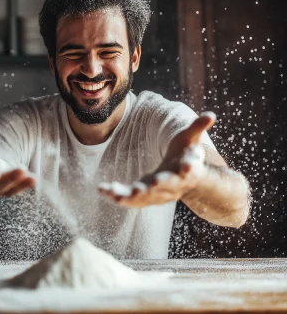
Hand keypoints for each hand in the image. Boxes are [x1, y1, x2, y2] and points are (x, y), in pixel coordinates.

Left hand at [98, 112, 215, 207]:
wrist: (186, 181)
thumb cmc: (186, 156)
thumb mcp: (192, 140)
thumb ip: (197, 128)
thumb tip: (211, 114)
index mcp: (185, 170)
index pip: (188, 170)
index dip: (189, 168)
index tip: (189, 168)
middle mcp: (172, 185)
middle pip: (164, 187)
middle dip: (153, 188)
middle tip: (142, 189)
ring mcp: (158, 193)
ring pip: (144, 198)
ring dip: (129, 197)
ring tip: (114, 194)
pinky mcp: (145, 196)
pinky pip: (130, 199)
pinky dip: (117, 195)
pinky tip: (102, 189)